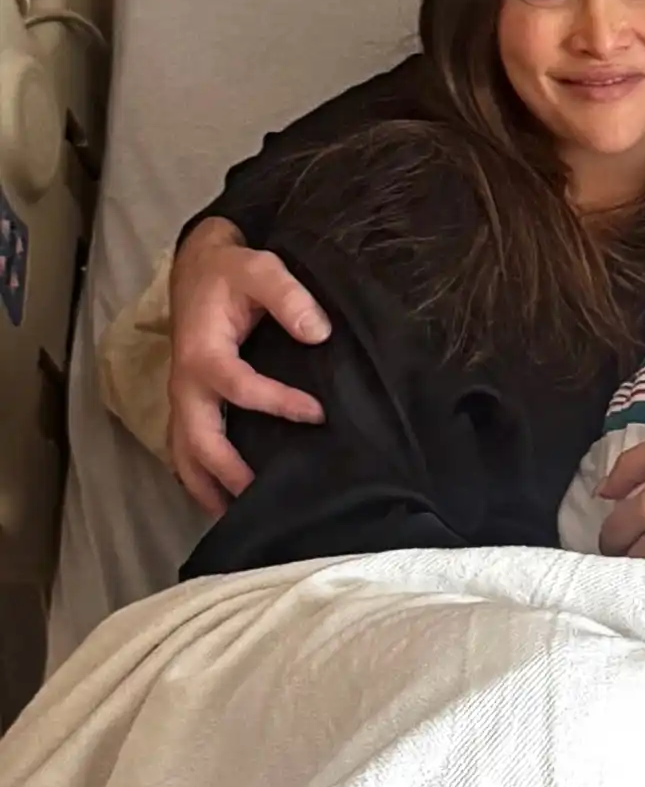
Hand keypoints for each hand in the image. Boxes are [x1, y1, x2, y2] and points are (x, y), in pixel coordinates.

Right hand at [168, 218, 330, 514]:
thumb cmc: (232, 271)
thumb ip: (289, 297)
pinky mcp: (189, 404)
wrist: (199, 267)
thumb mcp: (262, 269)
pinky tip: (223, 500)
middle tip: (263, 498)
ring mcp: (183, 397)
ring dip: (206, 488)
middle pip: (197, 439)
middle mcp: (186, 383)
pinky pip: (186, 448)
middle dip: (226, 473)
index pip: (237, 387)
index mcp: (203, 352)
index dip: (276, 403)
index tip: (317, 415)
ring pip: (184, 454)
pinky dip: (200, 477)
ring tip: (237, 520)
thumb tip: (318, 332)